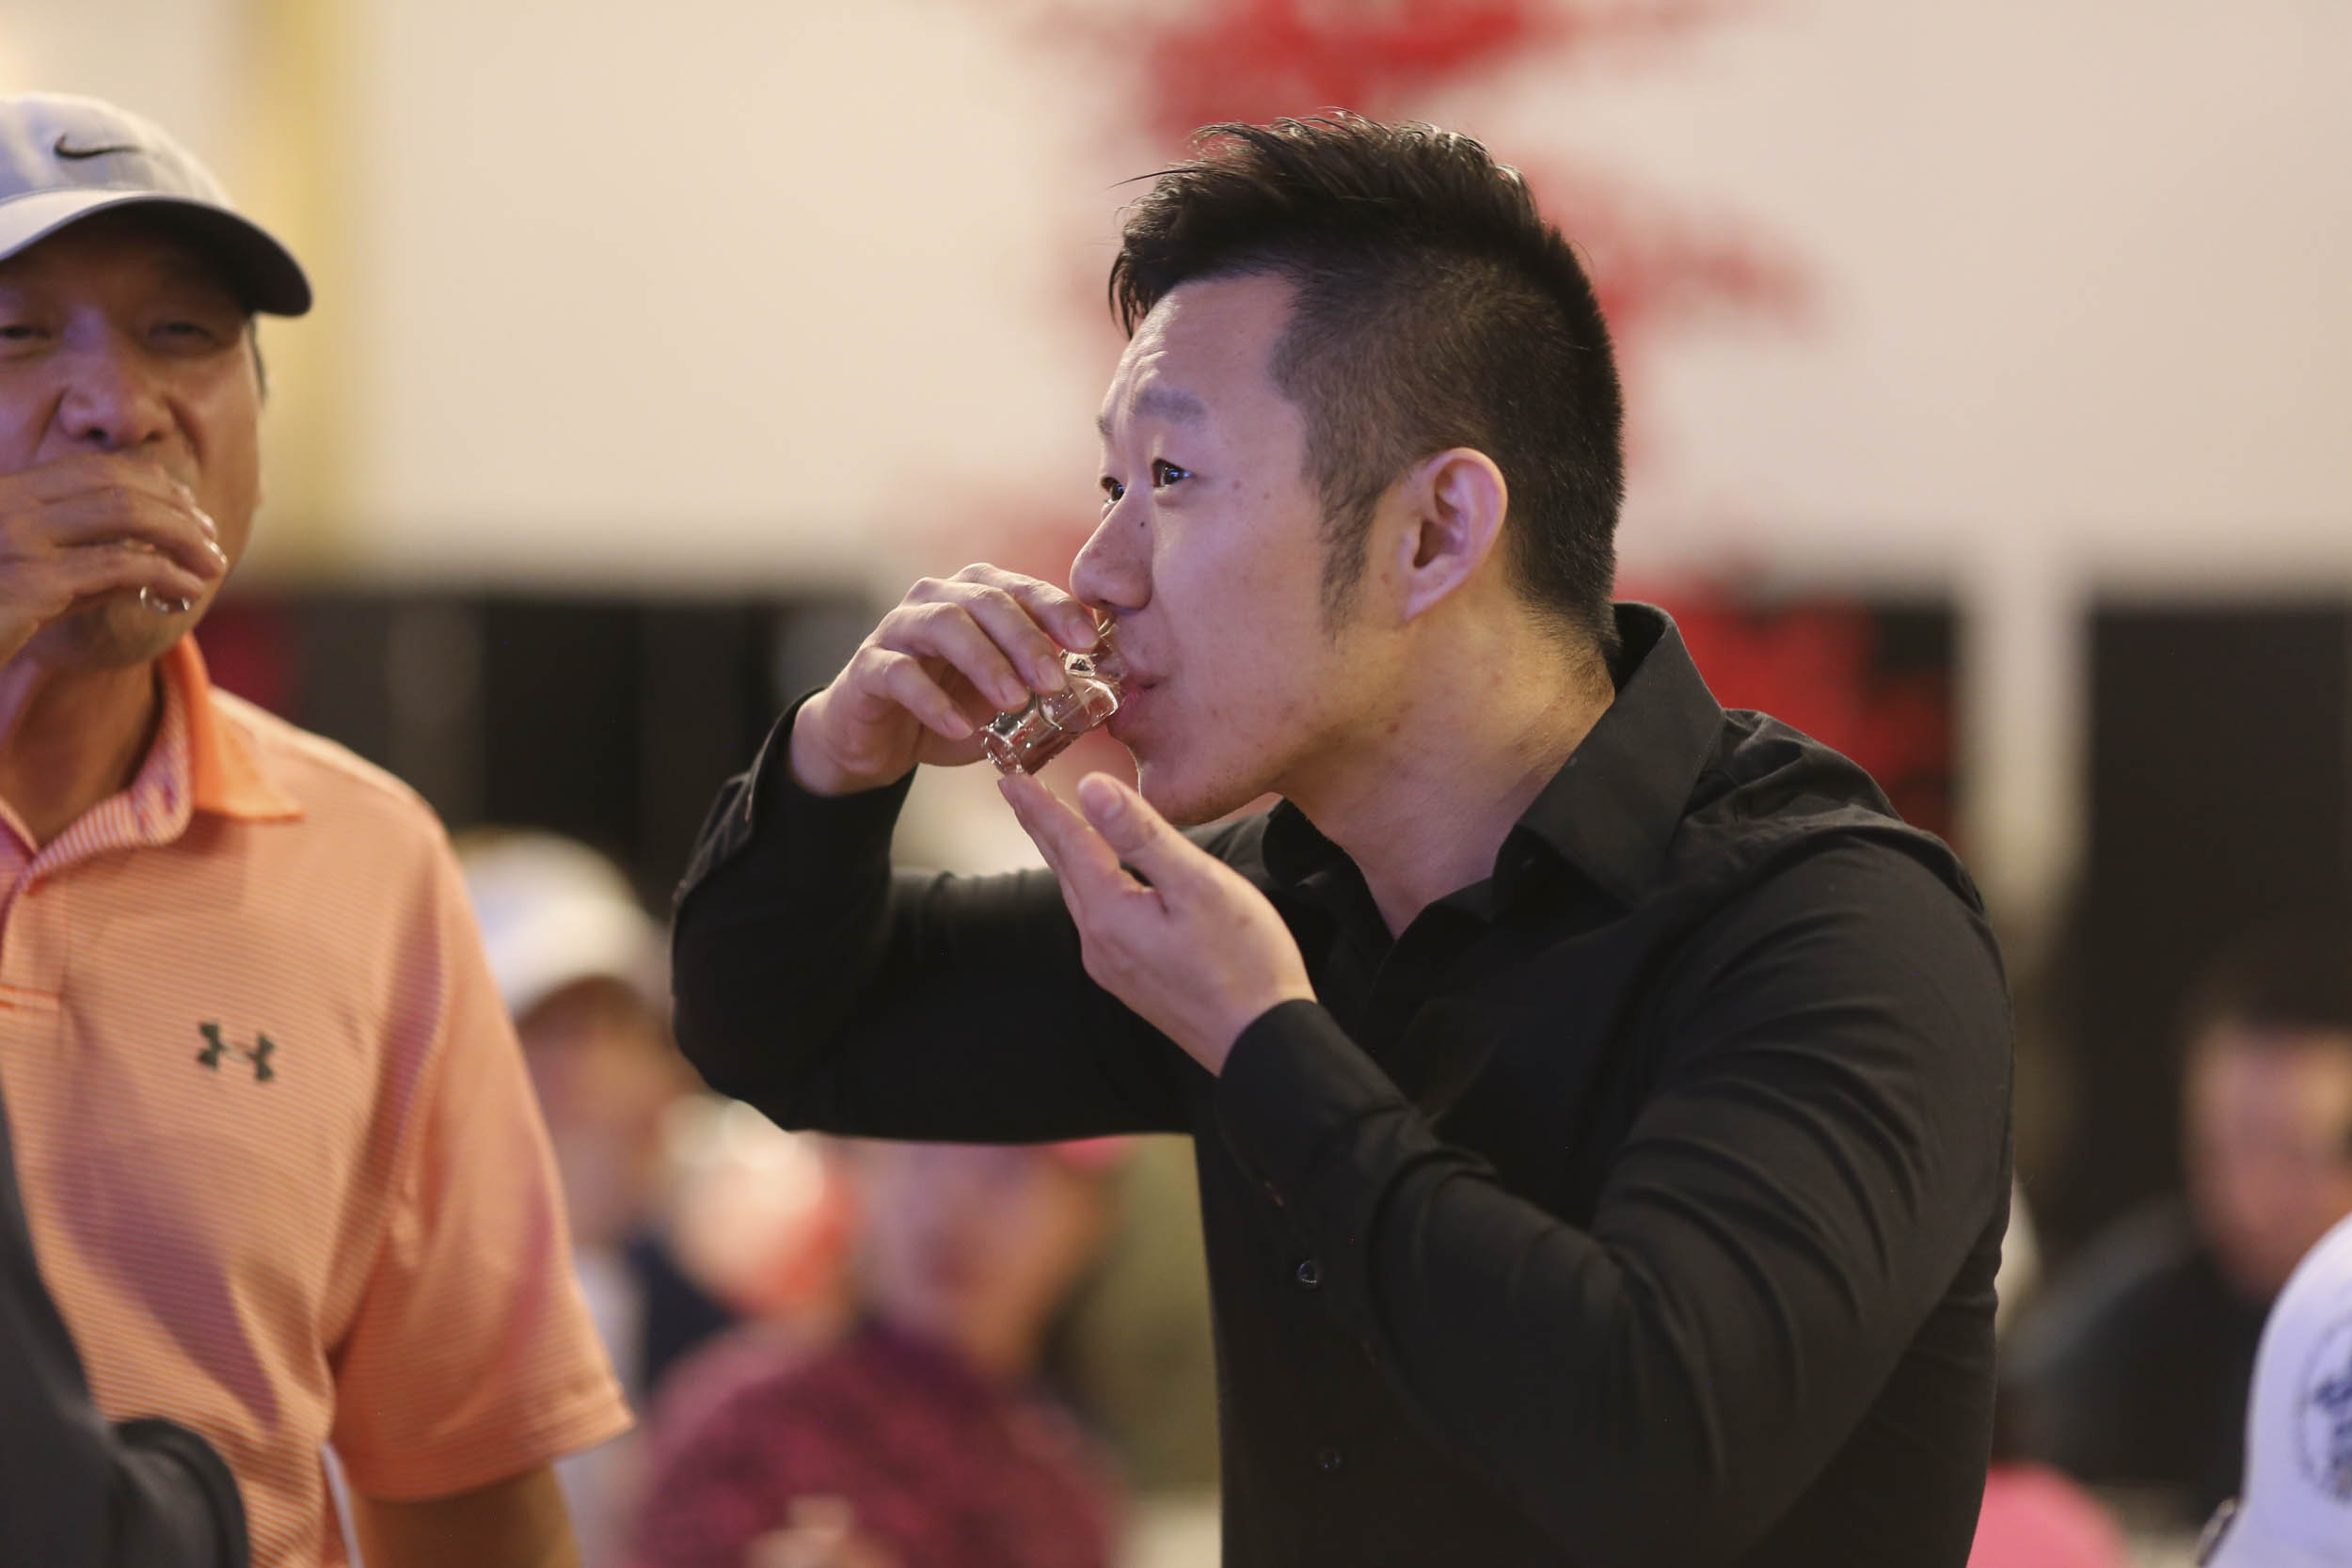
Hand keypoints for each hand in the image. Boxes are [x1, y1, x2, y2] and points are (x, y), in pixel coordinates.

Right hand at [0, 454, 225, 665]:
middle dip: (178, 509)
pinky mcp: (27, 581)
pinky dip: (167, 575)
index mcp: (4, 493)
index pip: (92, 468)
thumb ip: (82, 563)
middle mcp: (5, 504)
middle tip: (212, 540)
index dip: (154, 485)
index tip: (192, 511)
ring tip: (212, 564)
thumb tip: (153, 555)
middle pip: (116, 485)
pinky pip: (118, 567)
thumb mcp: (33, 584)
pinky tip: (188, 590)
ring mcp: (13, 539)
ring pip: (125, 515)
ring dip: (183, 537)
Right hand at [790, 564, 1102, 795]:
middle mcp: (937, 599)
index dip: (1057, 609)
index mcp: (978, 597)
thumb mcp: (1007, 699)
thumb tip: (1106, 698)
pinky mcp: (868, 667)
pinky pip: (900, 674)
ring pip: (944, 625)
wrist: (879, 740)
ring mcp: (899, 629)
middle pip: (987, 601)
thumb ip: (1046, 690)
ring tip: (1014, 700)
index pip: (1023, 589)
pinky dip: (933, 701)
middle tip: (1054, 680)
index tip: (1089, 641)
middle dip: (1026, 639)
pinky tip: (961, 728)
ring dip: (985, 661)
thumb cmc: (952, 708)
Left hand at [1000, 770, 1314, 1073]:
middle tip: (1016, 792)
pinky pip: (1097, 920)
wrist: (1261, 1045)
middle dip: (1042, 827)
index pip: (1067, 843)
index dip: (1039, 806)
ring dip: (1064, 856)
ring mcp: (1113, 967)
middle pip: (1064, 870)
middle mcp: (1099, 943)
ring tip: (1053, 827)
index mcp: (1110, 913)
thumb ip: (1143, 834)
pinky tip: (1100, 881)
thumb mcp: (1198, 885)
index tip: (1008, 778)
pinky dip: (1089, 885)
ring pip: (1079, 896)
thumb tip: (1092, 788)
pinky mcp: (1132, 981)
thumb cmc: (1244, 962)